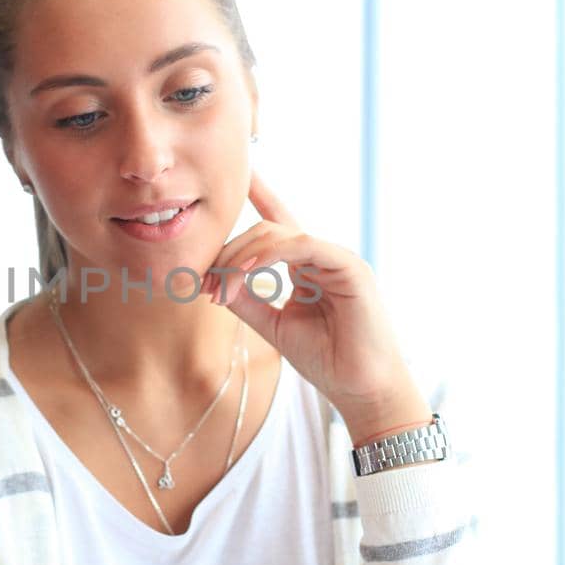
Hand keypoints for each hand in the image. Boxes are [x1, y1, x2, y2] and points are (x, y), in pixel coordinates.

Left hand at [204, 171, 431, 443]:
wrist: (361, 389)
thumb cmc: (326, 360)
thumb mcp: (274, 326)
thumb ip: (247, 300)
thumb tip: (213, 280)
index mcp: (307, 267)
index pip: (279, 224)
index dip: (261, 196)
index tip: (240, 175)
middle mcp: (322, 256)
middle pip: (266, 230)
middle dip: (228, 253)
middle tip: (203, 284)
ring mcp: (336, 258)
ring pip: (279, 234)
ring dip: (241, 257)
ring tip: (219, 285)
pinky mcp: (349, 266)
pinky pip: (301, 245)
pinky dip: (267, 255)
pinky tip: (244, 272)